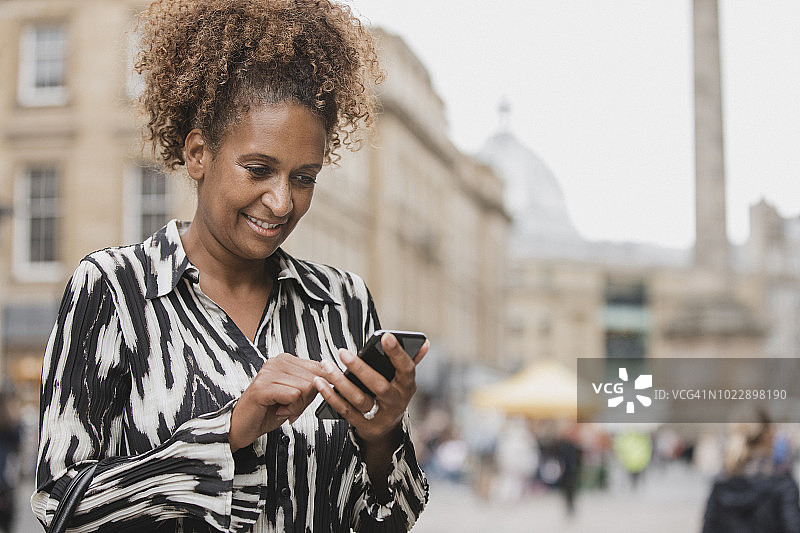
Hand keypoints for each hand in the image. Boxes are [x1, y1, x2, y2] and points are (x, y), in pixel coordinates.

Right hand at [229, 353, 324, 451]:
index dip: (316, 389)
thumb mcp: (294, 394)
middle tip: (290, 407)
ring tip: (283, 408)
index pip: (318, 367)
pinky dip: (291, 409)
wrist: (241, 426)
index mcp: (285, 360)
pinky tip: (279, 411)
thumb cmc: (268, 411)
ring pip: (306, 387)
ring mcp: (268, 373)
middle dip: (307, 400)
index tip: (301, 399)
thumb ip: (310, 384)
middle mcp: (277, 362)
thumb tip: (331, 379)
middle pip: (314, 378)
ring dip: (298, 406)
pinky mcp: (263, 387)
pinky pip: (294, 395)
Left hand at [314, 333, 428, 443]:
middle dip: (360, 369)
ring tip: (326, 365)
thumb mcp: (404, 380)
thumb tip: (424, 342)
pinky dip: (331, 396)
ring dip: (340, 382)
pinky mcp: (364, 427)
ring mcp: (381, 417)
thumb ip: (411, 360)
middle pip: (379, 386)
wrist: (387, 430)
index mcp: (408, 386)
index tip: (385, 336)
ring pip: (359, 399)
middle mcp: (397, 403)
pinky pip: (345, 410)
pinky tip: (320, 382)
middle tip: (342, 352)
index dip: (397, 353)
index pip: (406, 369)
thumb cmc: (392, 394)